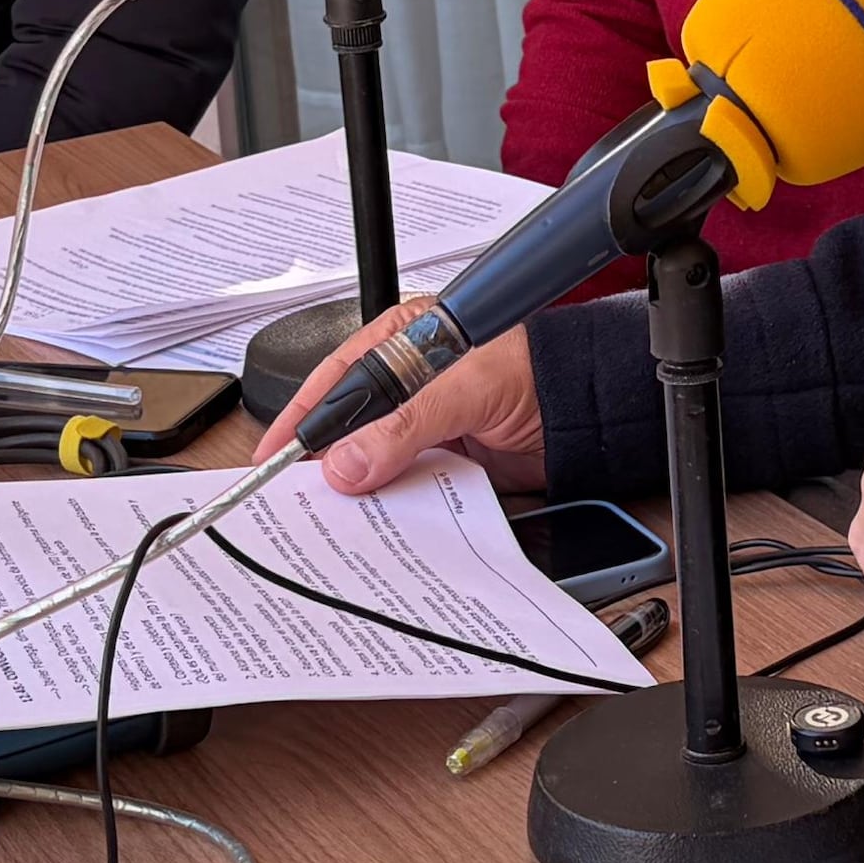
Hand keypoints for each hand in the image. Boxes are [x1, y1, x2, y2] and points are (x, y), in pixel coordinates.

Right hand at [259, 295, 548, 497]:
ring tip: (321, 516)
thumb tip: (347, 462)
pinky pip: (404, 484)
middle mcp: (407, 381)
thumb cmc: (538, 370)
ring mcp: (425, 423)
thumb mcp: (463, 388)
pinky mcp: (445, 459)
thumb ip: (404, 424)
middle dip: (321, 459)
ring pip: (372, 459)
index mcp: (401, 341)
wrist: (590, 410)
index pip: (335, 381)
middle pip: (348, 424)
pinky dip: (388, 503)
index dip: (301, 419)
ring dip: (354, 486)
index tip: (273, 455)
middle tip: (286, 495)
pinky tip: (372, 520)